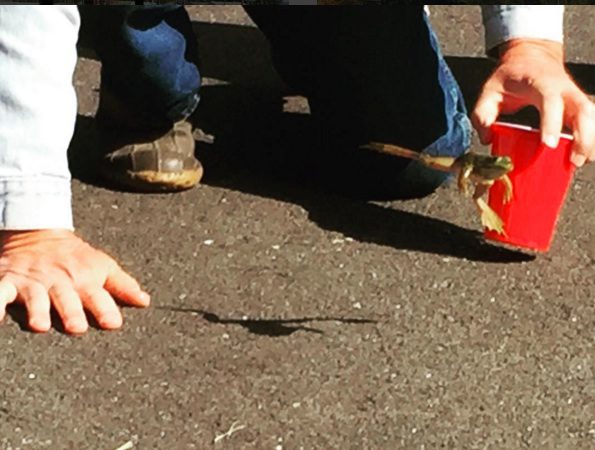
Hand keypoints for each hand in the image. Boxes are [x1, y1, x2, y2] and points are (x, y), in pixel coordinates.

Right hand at [0, 230, 149, 333]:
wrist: (38, 230)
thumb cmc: (76, 256)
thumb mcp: (103, 265)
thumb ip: (123, 285)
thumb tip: (145, 302)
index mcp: (84, 280)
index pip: (98, 296)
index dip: (106, 309)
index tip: (113, 323)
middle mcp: (59, 281)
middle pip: (67, 298)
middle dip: (71, 311)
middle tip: (77, 327)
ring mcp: (33, 281)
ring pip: (35, 297)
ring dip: (37, 309)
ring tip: (39, 325)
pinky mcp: (8, 279)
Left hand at [472, 39, 594, 166]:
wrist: (531, 56)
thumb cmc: (511, 75)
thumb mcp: (489, 89)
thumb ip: (482, 112)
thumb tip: (486, 138)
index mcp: (541, 82)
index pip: (551, 101)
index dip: (552, 122)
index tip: (549, 145)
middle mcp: (563, 88)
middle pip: (582, 110)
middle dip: (582, 137)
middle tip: (574, 160)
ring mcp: (574, 95)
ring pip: (591, 116)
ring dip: (590, 140)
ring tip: (581, 161)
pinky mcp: (578, 104)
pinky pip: (590, 120)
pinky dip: (591, 137)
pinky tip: (587, 155)